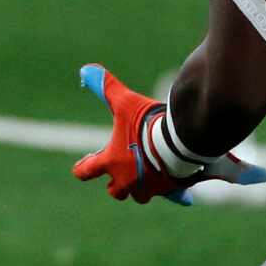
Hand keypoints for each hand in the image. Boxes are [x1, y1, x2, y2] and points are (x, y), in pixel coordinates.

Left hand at [70, 63, 265, 205]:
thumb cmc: (147, 124)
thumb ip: (106, 88)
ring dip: (141, 188)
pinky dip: (175, 195)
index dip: (82, 168)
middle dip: (117, 184)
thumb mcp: (125, 103)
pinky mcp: (168, 190)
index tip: (81, 167)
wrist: (178, 142)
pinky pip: (170, 196)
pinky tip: (184, 196)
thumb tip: (86, 69)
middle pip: (115, 191)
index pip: (86, 171)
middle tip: (122, 172)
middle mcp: (126, 180)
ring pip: (139, 196)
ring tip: (149, 175)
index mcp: (111, 162)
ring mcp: (147, 188)